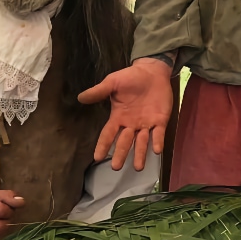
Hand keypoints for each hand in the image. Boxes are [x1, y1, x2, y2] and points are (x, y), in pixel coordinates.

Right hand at [79, 57, 173, 171]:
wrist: (152, 71)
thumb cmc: (130, 78)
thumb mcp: (112, 83)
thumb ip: (98, 91)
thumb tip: (80, 97)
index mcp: (118, 117)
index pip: (108, 134)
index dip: (103, 145)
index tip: (97, 157)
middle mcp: (131, 124)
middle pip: (125, 142)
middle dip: (121, 154)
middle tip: (116, 167)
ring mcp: (146, 124)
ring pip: (142, 142)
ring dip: (140, 154)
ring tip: (138, 168)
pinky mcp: (160, 121)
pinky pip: (158, 134)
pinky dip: (157, 142)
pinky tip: (156, 150)